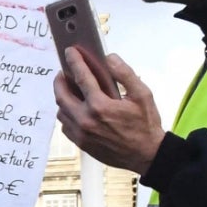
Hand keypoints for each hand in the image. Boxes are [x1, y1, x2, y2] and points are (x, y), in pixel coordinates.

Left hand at [54, 47, 163, 175]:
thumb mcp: (142, 94)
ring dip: (62, 98)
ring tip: (69, 89)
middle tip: (63, 72)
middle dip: (59, 81)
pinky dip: (67, 114)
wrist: (146, 155)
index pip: (81, 77)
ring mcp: (81, 134)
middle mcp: (86, 120)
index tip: (69, 52)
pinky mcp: (81, 144)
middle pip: (61, 95)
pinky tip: (75, 108)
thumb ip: (125, 74)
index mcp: (100, 106)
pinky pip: (66, 126)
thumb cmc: (146, 124)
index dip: (74, 62)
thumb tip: (110, 58)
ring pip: (61, 112)